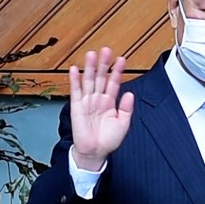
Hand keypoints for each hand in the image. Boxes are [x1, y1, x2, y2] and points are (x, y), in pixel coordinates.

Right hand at [69, 48, 134, 170]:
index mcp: (110, 102)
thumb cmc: (108, 140)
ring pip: (88, 81)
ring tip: (91, 54)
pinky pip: (75, 91)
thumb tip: (130, 94)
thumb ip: (126, 109)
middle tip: (106, 50)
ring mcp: (87, 102)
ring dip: (89, 68)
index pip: (114, 82)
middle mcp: (98, 99)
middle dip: (103, 64)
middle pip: (100, 77)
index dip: (117, 71)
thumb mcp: (122, 124)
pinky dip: (74, 80)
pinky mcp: (77, 107)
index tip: (121, 59)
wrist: (95, 153)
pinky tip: (74, 69)